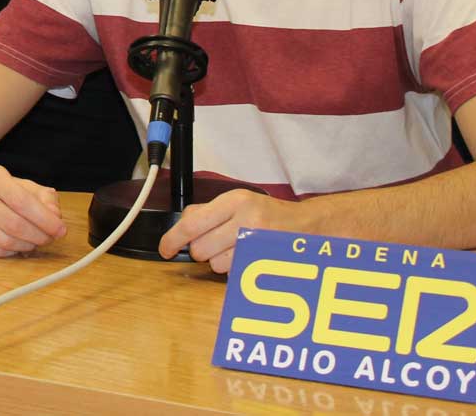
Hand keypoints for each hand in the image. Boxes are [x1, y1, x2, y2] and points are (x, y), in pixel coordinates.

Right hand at [0, 164, 66, 257]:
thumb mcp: (22, 185)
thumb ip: (44, 198)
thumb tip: (55, 217)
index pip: (22, 201)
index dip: (45, 219)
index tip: (61, 229)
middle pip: (15, 224)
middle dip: (39, 235)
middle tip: (50, 238)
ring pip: (5, 241)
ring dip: (27, 246)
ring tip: (35, 241)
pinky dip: (12, 253)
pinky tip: (17, 245)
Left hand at [159, 188, 294, 272]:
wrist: (310, 227)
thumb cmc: (270, 215)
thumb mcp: (239, 202)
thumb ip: (207, 212)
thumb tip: (181, 228)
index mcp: (235, 201)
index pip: (192, 223)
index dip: (173, 239)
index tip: (165, 249)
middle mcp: (246, 219)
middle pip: (201, 249)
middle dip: (203, 251)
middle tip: (218, 244)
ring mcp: (258, 243)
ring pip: (216, 265)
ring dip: (221, 262)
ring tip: (239, 249)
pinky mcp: (266, 264)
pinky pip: (234, 275)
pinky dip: (236, 271)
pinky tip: (248, 259)